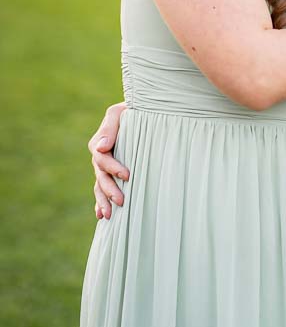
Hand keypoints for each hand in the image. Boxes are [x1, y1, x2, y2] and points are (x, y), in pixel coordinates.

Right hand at [89, 103, 128, 219]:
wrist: (144, 112)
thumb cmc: (134, 110)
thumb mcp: (120, 112)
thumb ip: (110, 127)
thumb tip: (101, 147)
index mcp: (101, 142)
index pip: (102, 158)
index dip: (113, 168)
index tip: (127, 175)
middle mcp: (101, 157)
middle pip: (100, 176)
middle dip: (109, 190)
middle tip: (121, 201)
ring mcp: (105, 167)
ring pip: (100, 186)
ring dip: (103, 201)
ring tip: (108, 215)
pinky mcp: (113, 173)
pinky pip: (102, 189)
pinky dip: (100, 202)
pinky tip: (101, 216)